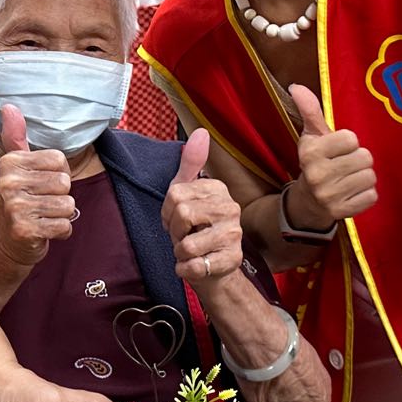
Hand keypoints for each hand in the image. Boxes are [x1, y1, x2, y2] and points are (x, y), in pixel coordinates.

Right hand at [0, 106, 75, 267]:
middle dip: (60, 196)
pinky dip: (60, 231)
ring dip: (61, 215)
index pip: (59, 160)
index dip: (58, 174)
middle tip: (41, 204)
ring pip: (67, 205)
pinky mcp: (25, 230)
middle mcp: (9, 182)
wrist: (4, 244)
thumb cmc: (17, 202)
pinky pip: (65, 225)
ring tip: (42, 217)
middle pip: (65, 183)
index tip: (41, 185)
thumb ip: (15, 138)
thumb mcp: (15, 167)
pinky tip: (43, 230)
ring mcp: (16, 207)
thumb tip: (10, 107)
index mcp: (10, 162)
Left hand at [162, 129, 245, 287]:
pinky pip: (193, 266)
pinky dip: (185, 269)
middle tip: (184, 236)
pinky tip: (194, 265)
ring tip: (191, 251)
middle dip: (174, 232)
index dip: (167, 212)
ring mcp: (234, 235)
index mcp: (218, 188)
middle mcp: (231, 208)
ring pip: (186, 244)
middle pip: (181, 215)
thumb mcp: (187, 193)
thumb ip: (191, 164)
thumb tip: (202, 132)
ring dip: (180, 252)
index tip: (177, 219)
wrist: (213, 268)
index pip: (175, 194)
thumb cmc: (196, 229)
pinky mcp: (231, 260)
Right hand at [287, 85, 377, 220]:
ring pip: (370, 177)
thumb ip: (310, 111)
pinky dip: (366, 194)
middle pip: (365, 158)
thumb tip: (297, 86)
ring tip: (350, 178)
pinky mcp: (342, 212)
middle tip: (346, 165)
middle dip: (359, 160)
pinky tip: (352, 193)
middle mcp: (317, 175)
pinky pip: (371, 196)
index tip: (338, 149)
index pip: (351, 138)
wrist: (308, 202)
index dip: (348, 142)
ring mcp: (330, 196)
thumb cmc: (315, 162)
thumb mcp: (311, 137)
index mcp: (310, 152)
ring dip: (364, 177)